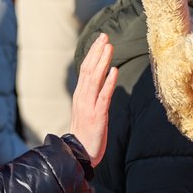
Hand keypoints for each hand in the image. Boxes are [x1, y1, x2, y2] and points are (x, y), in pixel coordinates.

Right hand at [69, 33, 116, 166]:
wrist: (77, 155)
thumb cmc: (85, 134)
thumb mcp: (87, 110)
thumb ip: (92, 95)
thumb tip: (102, 80)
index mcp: (80, 95)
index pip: (85, 69)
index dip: (92, 53)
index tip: (100, 39)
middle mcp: (82, 97)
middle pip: (88, 70)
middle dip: (97, 52)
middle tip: (104, 36)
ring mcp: (88, 106)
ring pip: (94, 79)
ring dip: (102, 62)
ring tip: (109, 47)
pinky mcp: (97, 116)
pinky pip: (103, 96)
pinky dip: (108, 83)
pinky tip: (114, 71)